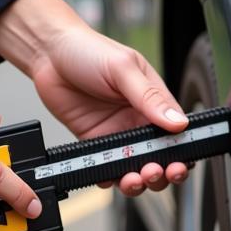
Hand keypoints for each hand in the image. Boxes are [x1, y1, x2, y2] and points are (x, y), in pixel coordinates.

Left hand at [0, 0, 189, 196]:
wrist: (48, 53)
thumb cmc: (88, 50)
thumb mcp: (123, 69)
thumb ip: (150, 97)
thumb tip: (178, 122)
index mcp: (154, 101)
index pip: (177, 133)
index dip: (182, 151)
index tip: (179, 163)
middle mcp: (138, 120)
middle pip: (160, 156)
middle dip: (163, 171)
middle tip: (155, 171)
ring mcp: (117, 133)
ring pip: (136, 167)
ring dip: (139, 180)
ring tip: (134, 178)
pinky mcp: (94, 142)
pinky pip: (106, 167)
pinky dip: (110, 179)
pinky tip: (109, 178)